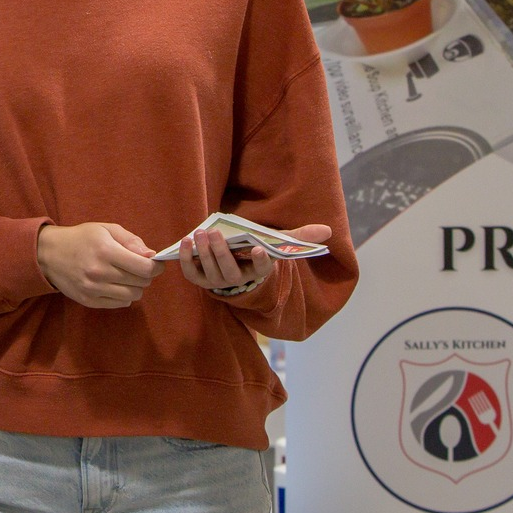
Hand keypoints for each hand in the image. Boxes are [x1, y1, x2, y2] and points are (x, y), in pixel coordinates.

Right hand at [36, 223, 160, 308]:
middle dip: (145, 275)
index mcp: (105, 251)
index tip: (156, 263)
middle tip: (138, 267)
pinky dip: (123, 296)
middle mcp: (99, 272)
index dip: (156, 267)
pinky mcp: (88, 301)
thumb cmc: (81, 238)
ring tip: (126, 276)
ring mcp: (93, 289)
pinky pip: (119, 304)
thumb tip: (151, 256)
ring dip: (135, 287)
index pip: (144, 268)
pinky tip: (115, 284)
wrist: (49, 254)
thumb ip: (131, 240)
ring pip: (133, 296)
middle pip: (141, 283)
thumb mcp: (106, 229)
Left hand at [178, 224, 331, 298]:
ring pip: (209, 271)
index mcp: (257, 273)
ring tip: (200, 233)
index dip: (261, 261)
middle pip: (229, 271)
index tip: (260, 249)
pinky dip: (186, 258)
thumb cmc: (255, 253)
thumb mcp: (277, 245)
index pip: (261, 270)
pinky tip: (185, 241)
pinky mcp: (199, 278)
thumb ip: (299, 238)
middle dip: (221, 252)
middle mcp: (236, 281)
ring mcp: (216, 282)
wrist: (234, 269)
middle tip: (215, 233)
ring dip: (203, 252)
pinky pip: (190, 272)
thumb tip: (327, 230)